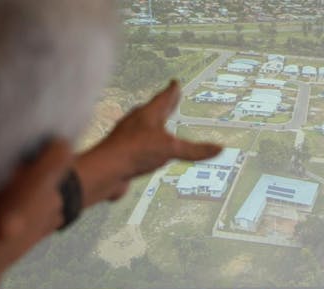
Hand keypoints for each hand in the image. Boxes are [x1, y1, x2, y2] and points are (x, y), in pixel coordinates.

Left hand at [75, 80, 221, 206]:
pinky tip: (144, 152)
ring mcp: (126, 138)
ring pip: (142, 127)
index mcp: (147, 114)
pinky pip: (136, 146)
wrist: (104, 171)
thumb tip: (219, 148)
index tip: (175, 83)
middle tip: (169, 99)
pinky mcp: (121, 154)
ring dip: (152, 124)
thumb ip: (195, 150)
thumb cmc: (134, 152)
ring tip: (158, 125)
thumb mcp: (171, 149)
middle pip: (152, 110)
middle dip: (162, 106)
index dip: (172, 91)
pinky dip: (144, 145)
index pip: (163, 98)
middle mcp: (135, 123)